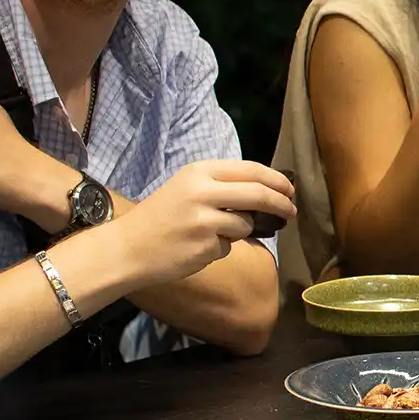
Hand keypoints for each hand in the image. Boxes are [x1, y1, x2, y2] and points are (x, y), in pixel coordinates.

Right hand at [111, 161, 295, 286]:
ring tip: (208, 233)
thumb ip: (223, 185)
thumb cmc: (161, 217)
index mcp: (200, 172)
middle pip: (259, 195)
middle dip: (281, 204)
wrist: (127, 247)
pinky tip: (195, 247)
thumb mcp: (188, 187)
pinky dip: (219, 249)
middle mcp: (203, 192)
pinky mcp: (205, 246)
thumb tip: (268, 191)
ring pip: (245, 225)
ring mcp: (204, 220)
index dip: (277, 181)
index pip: (252, 170)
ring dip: (238, 231)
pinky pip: (229, 247)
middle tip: (291, 212)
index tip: (290, 190)